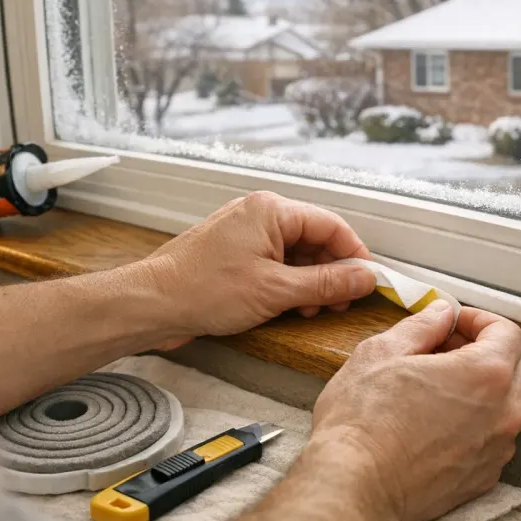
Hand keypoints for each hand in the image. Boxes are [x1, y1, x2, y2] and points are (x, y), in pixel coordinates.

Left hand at [142, 191, 377, 339]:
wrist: (152, 304)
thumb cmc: (203, 290)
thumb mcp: (276, 291)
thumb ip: (326, 283)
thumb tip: (364, 278)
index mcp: (271, 210)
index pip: (331, 225)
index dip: (355, 254)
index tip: (369, 281)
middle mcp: (259, 214)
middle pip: (314, 238)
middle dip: (332, 272)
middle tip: (342, 303)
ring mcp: (244, 234)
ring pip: (295, 254)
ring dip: (310, 282)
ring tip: (314, 310)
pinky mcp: (234, 254)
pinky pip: (274, 263)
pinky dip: (288, 284)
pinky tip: (291, 307)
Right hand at [311, 301, 520, 520]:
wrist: (355, 484)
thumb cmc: (363, 419)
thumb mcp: (382, 352)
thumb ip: (421, 326)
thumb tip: (441, 314)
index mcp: (485, 375)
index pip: (508, 332)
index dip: (479, 320)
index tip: (455, 322)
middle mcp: (504, 414)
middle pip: (519, 367)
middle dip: (488, 350)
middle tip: (447, 348)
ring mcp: (497, 450)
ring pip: (508, 404)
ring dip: (484, 388)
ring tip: (438, 386)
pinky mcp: (484, 477)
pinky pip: (493, 438)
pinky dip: (476, 422)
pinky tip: (437, 421)